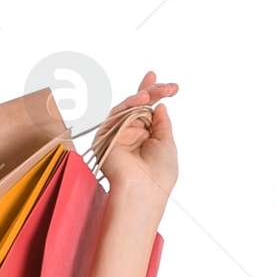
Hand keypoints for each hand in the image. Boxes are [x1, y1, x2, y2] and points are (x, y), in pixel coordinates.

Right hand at [93, 69, 178, 207]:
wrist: (143, 190)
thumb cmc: (159, 175)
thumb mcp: (167, 143)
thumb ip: (162, 123)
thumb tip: (160, 105)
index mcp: (146, 139)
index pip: (149, 112)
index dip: (157, 96)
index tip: (170, 86)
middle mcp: (131, 135)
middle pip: (139, 105)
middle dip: (153, 91)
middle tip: (167, 87)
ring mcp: (118, 134)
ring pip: (129, 106)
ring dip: (144, 96)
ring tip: (157, 91)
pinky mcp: (106, 135)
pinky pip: (118, 112)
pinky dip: (130, 103)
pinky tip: (143, 99)